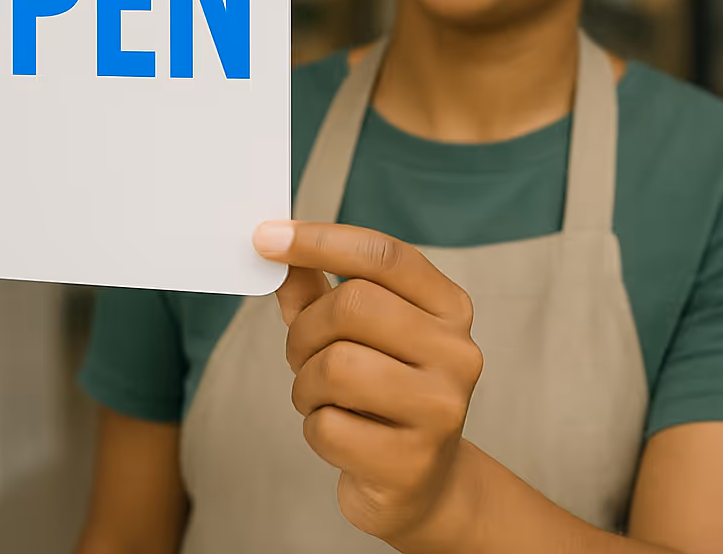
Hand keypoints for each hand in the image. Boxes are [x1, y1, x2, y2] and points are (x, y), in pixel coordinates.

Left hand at [253, 220, 483, 549]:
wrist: (421, 484)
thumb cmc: (379, 391)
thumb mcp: (352, 332)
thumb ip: (314, 287)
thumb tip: (273, 242)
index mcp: (448, 307)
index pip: (383, 255)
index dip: (319, 240)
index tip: (265, 237)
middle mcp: (457, 352)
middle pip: (353, 305)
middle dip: (305, 329)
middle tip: (298, 351)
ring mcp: (441, 410)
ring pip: (336, 365)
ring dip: (305, 382)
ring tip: (318, 395)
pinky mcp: (412, 463)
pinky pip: (328, 426)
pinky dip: (314, 427)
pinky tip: (339, 433)